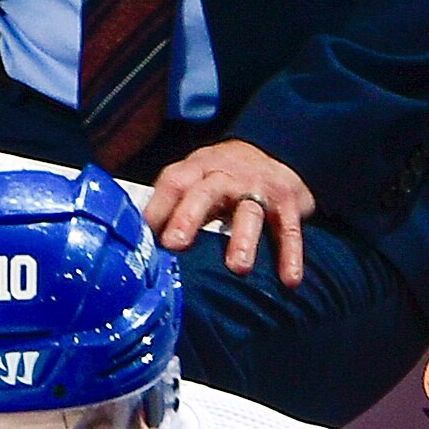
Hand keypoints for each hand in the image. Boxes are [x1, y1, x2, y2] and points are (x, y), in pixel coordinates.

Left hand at [145, 140, 316, 287]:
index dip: (157, 207)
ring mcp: (259, 189)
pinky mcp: (287, 204)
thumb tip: (137, 246)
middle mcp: (226, 176)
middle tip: (175, 244)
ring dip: (243, 239)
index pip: (173, 183)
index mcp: (198, 169)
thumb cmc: (224, 176)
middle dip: (189, 217)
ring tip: (237, 268)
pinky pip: (289, 229)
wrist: (277, 148)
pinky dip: (291, 254)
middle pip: (205, 192)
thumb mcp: (195, 180)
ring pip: (249, 211)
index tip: (144, 235)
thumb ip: (170, 206)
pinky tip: (289, 280)